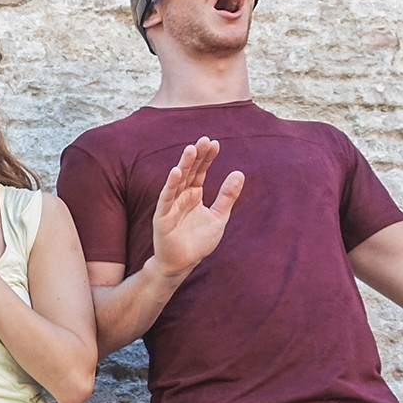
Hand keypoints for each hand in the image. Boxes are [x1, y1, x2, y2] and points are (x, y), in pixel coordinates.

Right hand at [150, 137, 244, 277]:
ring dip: (183, 165)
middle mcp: (181, 196)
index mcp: (193, 194)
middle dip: (196, 156)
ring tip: (191, 149)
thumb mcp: (219, 216)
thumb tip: (239, 172)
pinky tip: (176, 172)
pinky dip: (170, 185)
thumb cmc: (199, 241)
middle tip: (204, 140)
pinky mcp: (162, 217)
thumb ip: (227, 195)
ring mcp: (171, 205)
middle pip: (189, 172)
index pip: (200, 171)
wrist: (183, 263)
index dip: (207, 158)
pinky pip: (166, 198)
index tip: (215, 143)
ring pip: (177, 181)